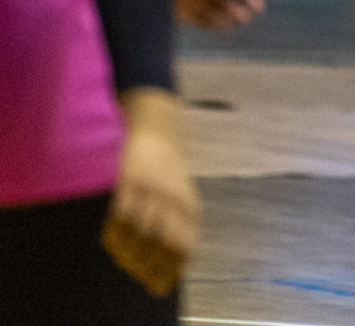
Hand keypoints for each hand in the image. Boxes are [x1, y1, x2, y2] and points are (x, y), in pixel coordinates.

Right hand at [102, 89, 200, 297]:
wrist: (156, 129)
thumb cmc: (169, 167)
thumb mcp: (183, 191)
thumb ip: (183, 217)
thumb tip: (182, 252)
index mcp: (188, 200)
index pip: (185, 238)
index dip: (178, 259)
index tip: (171, 275)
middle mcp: (172, 195)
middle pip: (164, 237)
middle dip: (155, 259)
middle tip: (146, 270)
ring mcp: (150, 187)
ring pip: (140, 227)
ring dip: (133, 246)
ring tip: (127, 256)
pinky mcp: (129, 179)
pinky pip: (121, 210)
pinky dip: (117, 226)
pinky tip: (114, 234)